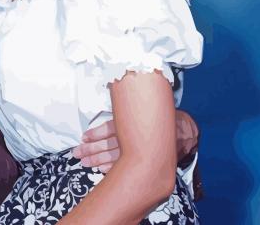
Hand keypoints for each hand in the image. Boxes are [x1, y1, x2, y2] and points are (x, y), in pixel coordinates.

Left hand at [72, 110, 199, 172]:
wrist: (182, 130)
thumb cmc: (158, 114)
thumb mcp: (143, 103)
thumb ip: (127, 103)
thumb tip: (108, 88)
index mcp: (134, 121)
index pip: (112, 128)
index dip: (96, 134)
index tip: (83, 138)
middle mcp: (136, 137)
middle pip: (110, 145)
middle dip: (92, 150)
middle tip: (77, 153)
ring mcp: (140, 151)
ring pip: (116, 158)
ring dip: (98, 161)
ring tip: (84, 162)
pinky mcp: (145, 159)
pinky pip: (126, 166)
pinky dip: (112, 168)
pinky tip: (100, 170)